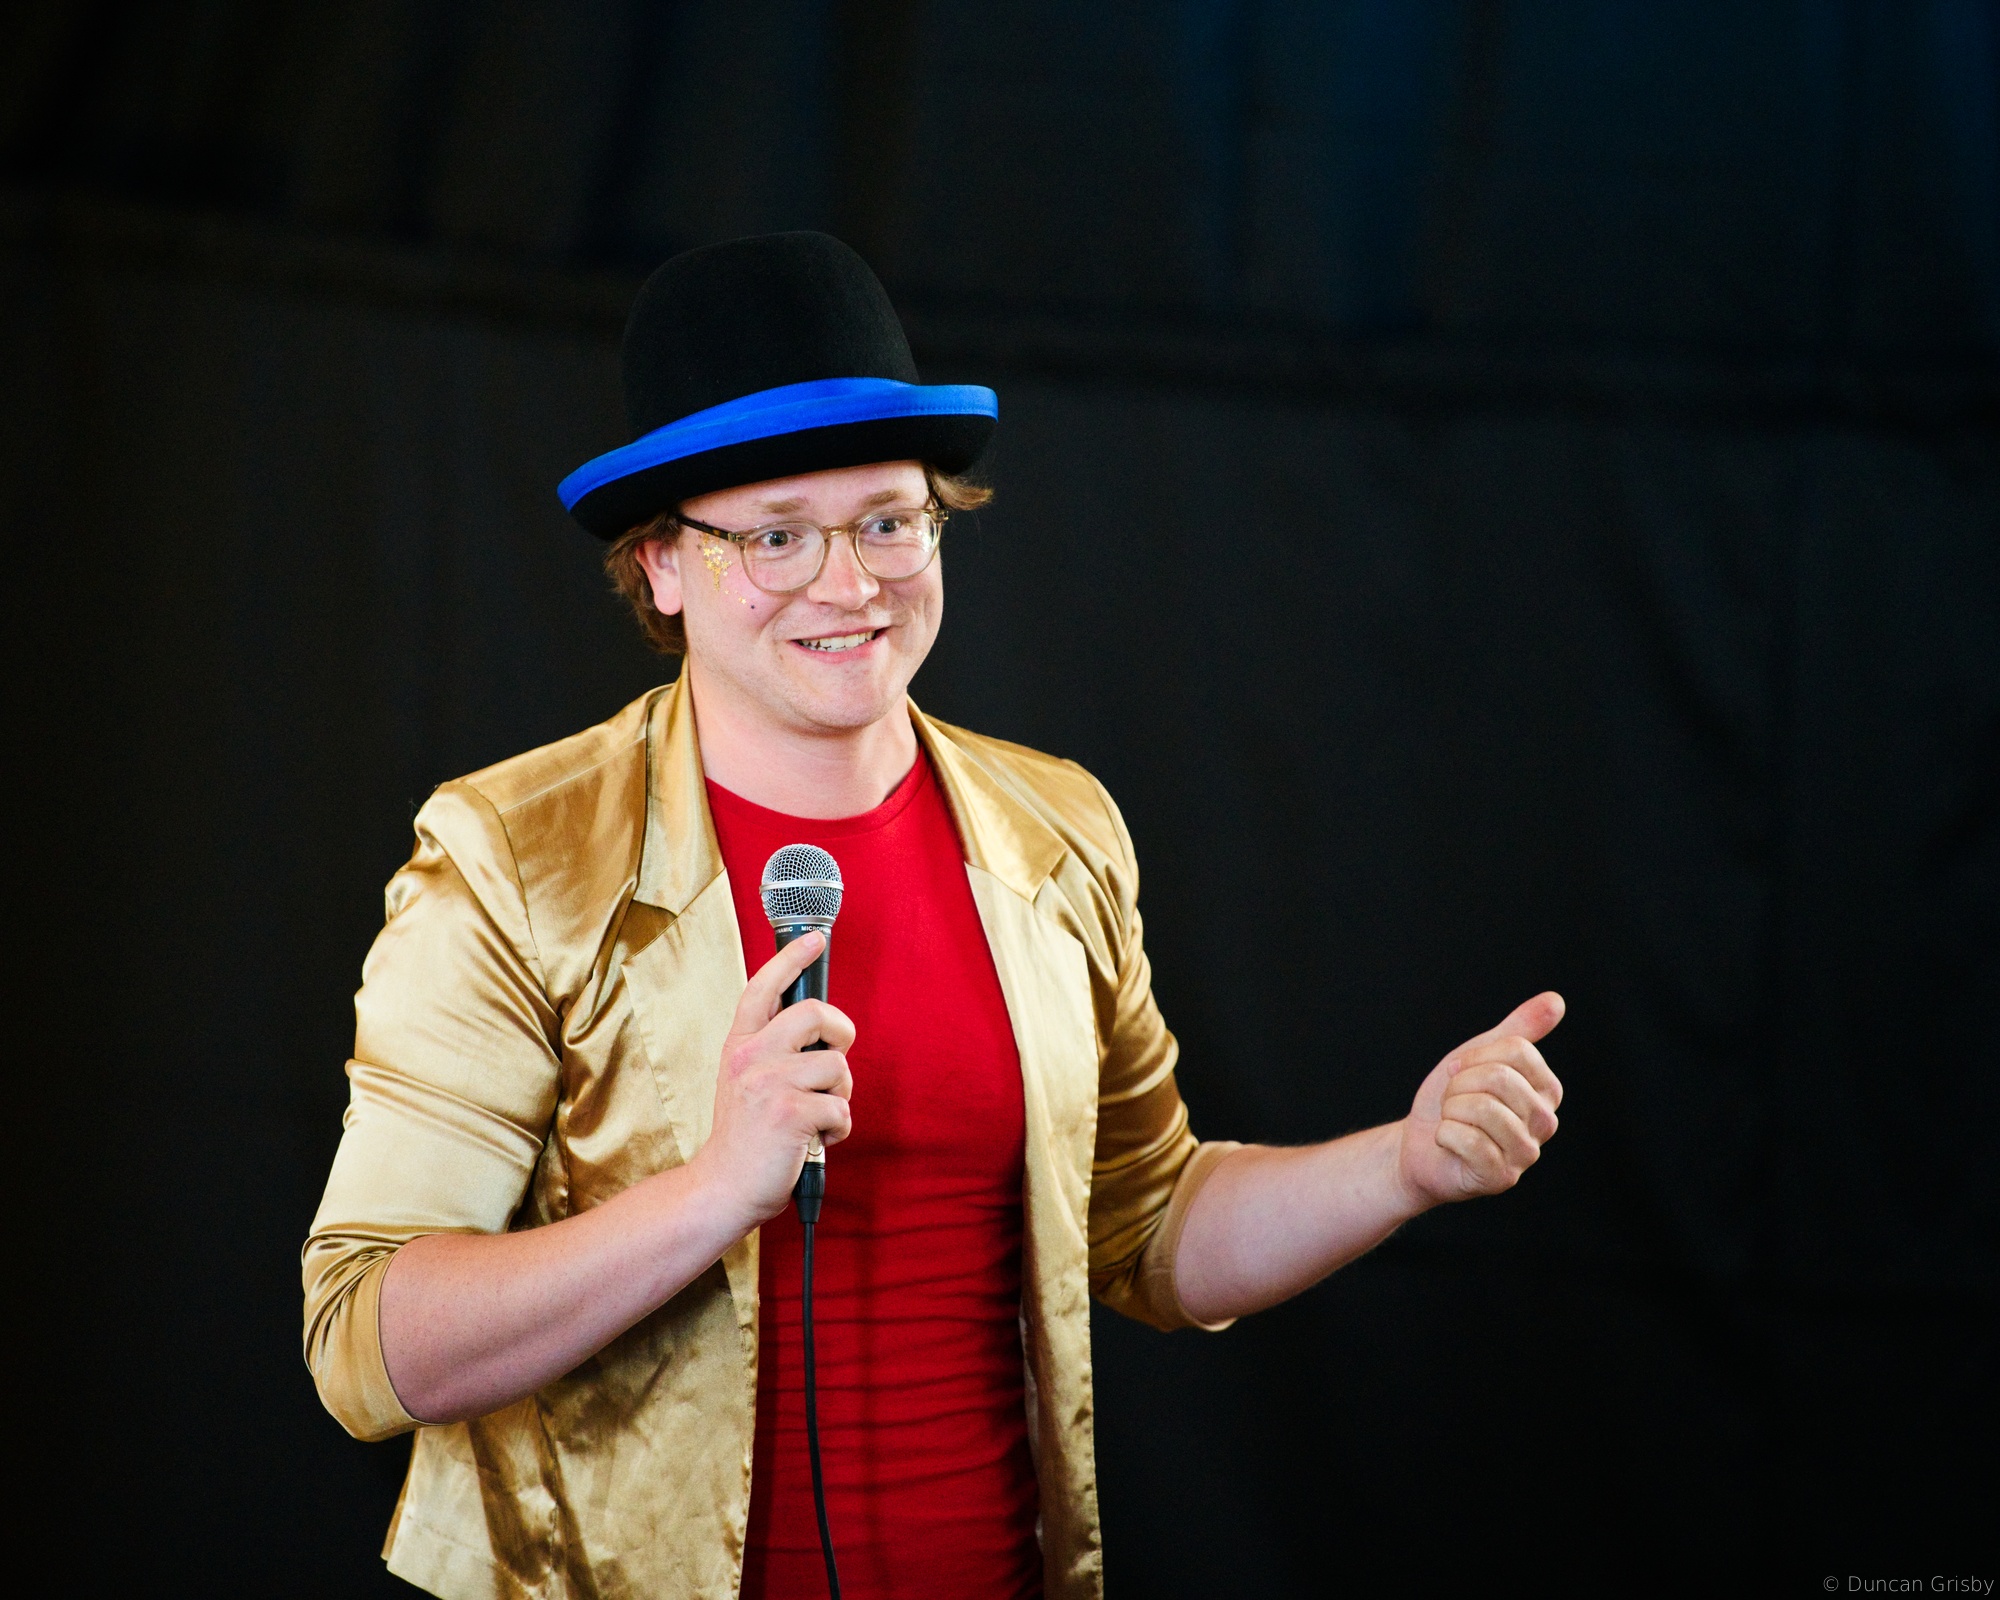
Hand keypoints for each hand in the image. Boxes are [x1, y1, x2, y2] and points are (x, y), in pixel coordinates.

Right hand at [688, 932, 855, 1231]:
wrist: (723, 1188)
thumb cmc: (747, 1137)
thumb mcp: (747, 1081)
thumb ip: (773, 1052)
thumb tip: (822, 1029)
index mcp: (739, 1045)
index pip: (762, 988)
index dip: (791, 959)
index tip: (815, 938)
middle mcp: (750, 1057)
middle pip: (815, 1012)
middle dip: (841, 1033)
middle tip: (837, 1057)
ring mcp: (768, 1084)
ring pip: (837, 1066)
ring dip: (841, 1096)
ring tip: (817, 1116)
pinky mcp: (789, 1114)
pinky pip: (841, 1108)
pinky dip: (839, 1129)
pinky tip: (816, 1141)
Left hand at [1396, 992, 1564, 1207]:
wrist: (1419, 1144)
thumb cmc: (1453, 1099)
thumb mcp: (1481, 1057)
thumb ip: (1518, 1031)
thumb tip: (1557, 1000)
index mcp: (1546, 1090)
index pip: (1517, 1051)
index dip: (1476, 1056)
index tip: (1460, 1071)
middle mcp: (1545, 1122)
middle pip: (1499, 1078)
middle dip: (1459, 1084)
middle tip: (1454, 1102)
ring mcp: (1526, 1153)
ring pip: (1482, 1109)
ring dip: (1451, 1111)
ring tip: (1453, 1122)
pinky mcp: (1501, 1177)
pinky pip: (1468, 1140)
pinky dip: (1445, 1135)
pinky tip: (1449, 1144)